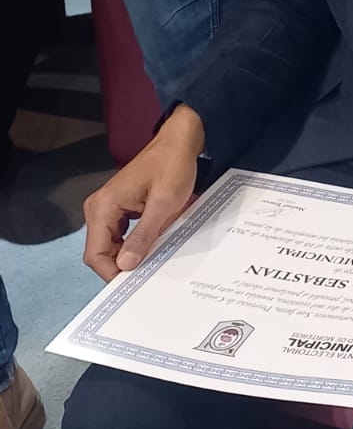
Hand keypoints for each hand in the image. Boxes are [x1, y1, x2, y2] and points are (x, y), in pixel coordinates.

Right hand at [82, 106, 204, 280]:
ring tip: (153, 267)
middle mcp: (98, 209)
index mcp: (102, 208)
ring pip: (112, 245)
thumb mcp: (164, 204)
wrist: (180, 141)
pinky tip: (153, 250)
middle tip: (148, 280)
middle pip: (101, 252)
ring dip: (129, 256)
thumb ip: (143, 235)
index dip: (111, 274)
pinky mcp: (120, 208)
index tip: (133, 287)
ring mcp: (108, 209)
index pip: (95, 254)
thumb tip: (125, 266)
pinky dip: (135, 244)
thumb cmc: (173, 167)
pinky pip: (121, 235)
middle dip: (121, 267)